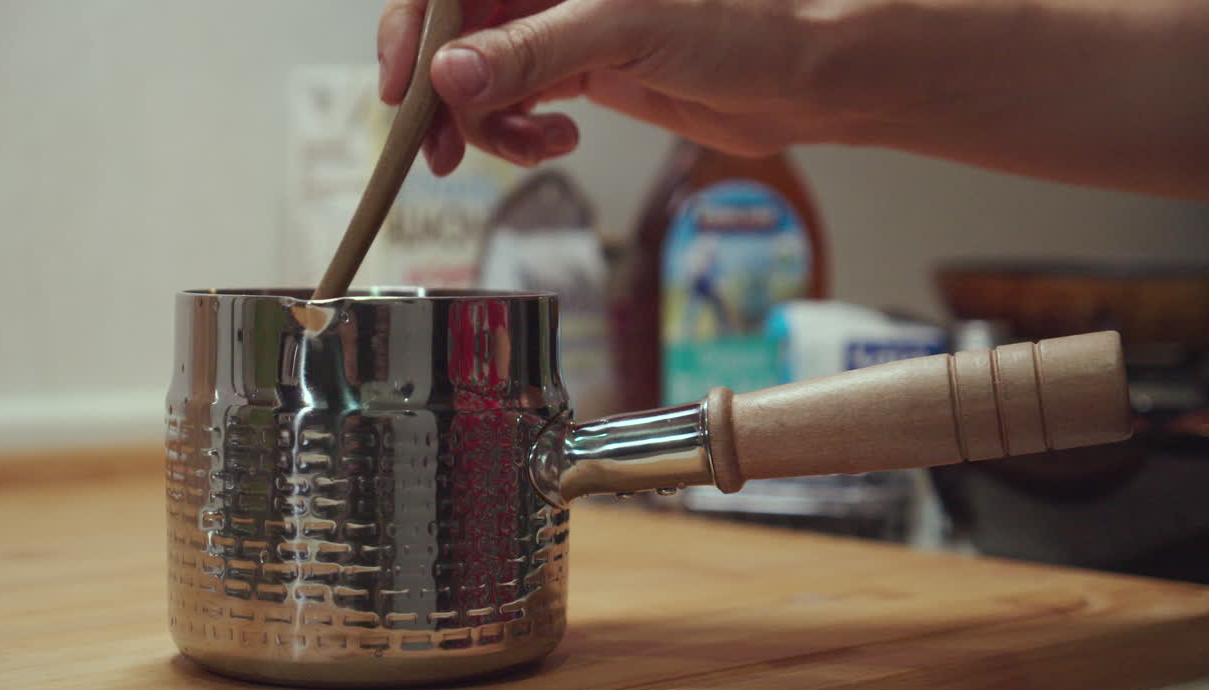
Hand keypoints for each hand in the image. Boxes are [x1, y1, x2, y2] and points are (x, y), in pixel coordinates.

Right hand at [377, 0, 828, 175]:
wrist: (803, 70)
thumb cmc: (745, 20)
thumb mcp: (627, 27)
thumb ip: (534, 50)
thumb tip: (450, 73)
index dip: (413, 29)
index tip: (405, 87)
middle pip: (454, 32)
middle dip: (443, 92)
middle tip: (441, 149)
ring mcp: (561, 25)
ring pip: (482, 74)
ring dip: (485, 121)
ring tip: (528, 145)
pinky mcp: (581, 66)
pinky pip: (518, 100)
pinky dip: (520, 130)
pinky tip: (557, 139)